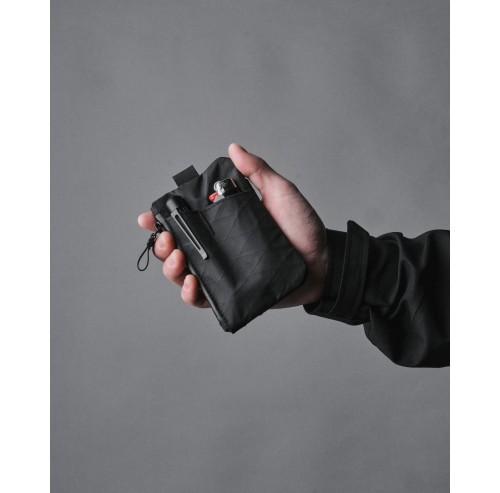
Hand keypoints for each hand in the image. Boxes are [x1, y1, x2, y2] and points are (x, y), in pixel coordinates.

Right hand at [138, 144, 327, 307]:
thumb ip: (258, 171)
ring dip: (171, 269)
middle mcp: (219, 248)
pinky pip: (204, 299)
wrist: (322, 261)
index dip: (163, 219)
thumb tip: (234, 148)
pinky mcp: (231, 292)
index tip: (149, 216)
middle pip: (178, 248)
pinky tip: (191, 284)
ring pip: (184, 274)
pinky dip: (191, 294)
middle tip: (168, 240)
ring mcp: (224, 271)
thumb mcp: (280, 193)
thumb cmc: (302, 227)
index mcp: (224, 224)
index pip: (186, 222)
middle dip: (163, 245)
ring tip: (178, 260)